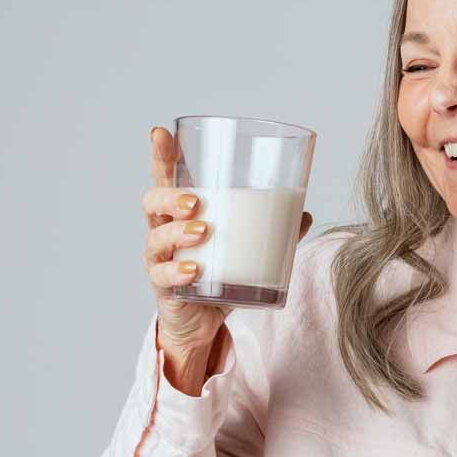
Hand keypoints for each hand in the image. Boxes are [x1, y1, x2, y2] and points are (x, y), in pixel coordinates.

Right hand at [142, 125, 312, 354]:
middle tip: (195, 200)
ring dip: (178, 231)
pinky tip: (194, 270)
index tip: (161, 133)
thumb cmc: (217, 276)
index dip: (161, 155)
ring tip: (202, 231)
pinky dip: (177, 271)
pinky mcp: (164, 287)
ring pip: (156, 237)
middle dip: (169, 196)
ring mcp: (160, 259)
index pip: (165, 178)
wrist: (201, 323)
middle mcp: (164, 232)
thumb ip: (273, 232)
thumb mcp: (245, 250)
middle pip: (152, 202)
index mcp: (180, 214)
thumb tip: (304, 214)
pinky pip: (163, 276)